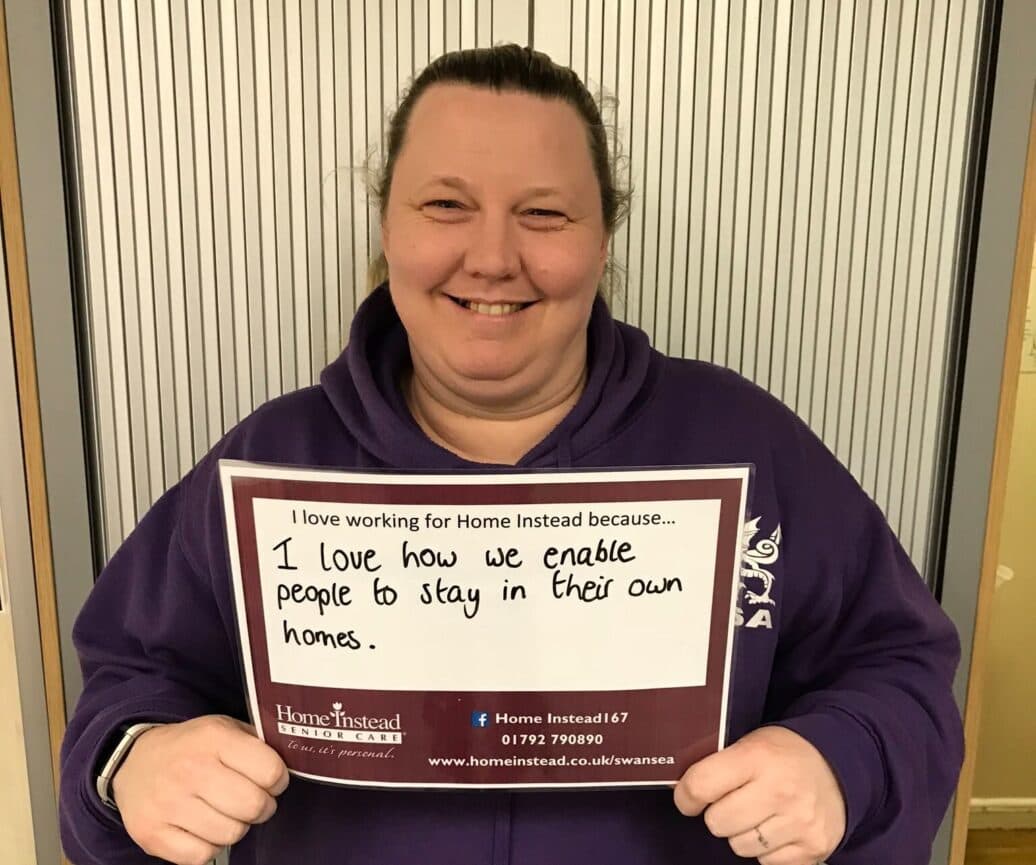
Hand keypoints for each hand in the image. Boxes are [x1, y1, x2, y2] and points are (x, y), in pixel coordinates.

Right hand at [111, 715, 288, 864]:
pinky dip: (210, 846)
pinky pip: (202, 855)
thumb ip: (256, 744)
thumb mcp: (223, 728)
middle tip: (254, 801)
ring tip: (227, 812)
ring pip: (231, 833)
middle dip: (263, 807)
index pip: (270, 770)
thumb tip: (290, 764)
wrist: (133, 762)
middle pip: (253, 805)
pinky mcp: (152, 834)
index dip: (278, 780)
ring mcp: (168, 804)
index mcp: (214, 738)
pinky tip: (205, 827)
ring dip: (237, 826)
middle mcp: (190, 769)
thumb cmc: (190, 747)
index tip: (272, 781)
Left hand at [674, 726, 845, 864]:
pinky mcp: (813, 847)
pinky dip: (766, 849)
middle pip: (717, 823)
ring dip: (741, 833)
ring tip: (758, 813)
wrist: (838, 765)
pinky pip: (766, 862)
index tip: (688, 798)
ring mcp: (799, 822)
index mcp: (757, 757)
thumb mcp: (750, 743)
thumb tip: (684, 791)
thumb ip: (719, 764)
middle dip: (718, 814)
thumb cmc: (784, 754)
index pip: (701, 785)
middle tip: (732, 802)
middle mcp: (780, 790)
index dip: (686, 795)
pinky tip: (776, 827)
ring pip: (740, 847)